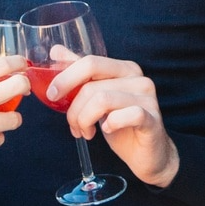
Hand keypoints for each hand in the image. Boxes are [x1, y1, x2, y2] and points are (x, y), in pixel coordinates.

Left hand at [52, 55, 180, 187]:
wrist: (148, 154)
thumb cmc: (121, 124)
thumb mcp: (97, 97)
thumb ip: (80, 74)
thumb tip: (56, 50)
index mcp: (124, 68)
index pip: (90, 62)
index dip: (66, 78)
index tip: (52, 95)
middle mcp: (138, 78)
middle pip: (92, 85)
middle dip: (74, 109)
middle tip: (73, 125)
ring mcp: (148, 98)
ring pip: (102, 100)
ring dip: (85, 120)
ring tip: (85, 132)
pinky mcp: (152, 118)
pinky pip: (126, 115)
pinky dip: (111, 124)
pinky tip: (107, 130)